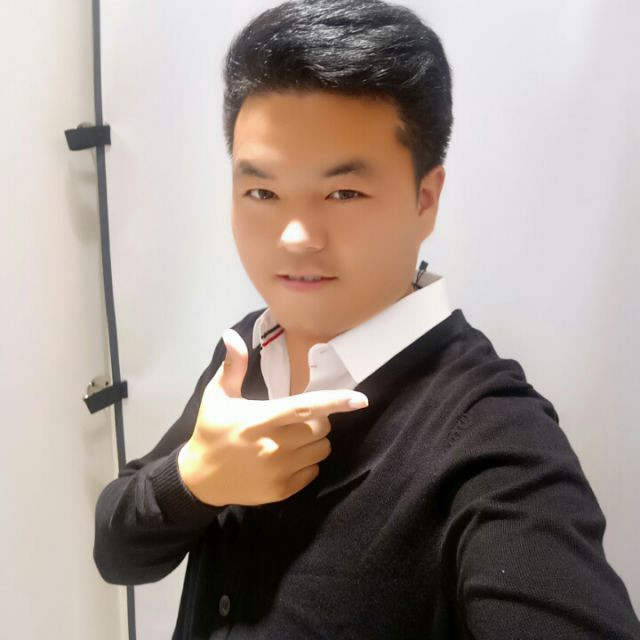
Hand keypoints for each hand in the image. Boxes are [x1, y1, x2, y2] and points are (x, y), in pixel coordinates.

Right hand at [178, 328, 368, 506]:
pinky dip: (307, 463)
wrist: (198, 479)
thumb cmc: (212, 431)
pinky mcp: (282, 491)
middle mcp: (273, 447)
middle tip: (299, 419)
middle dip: (319, 420)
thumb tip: (231, 334)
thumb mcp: (217, 396)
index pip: (305, 408)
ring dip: (315, 442)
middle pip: (321, 429)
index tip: (360, 399)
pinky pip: (313, 472)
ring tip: (292, 438)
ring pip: (322, 450)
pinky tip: (287, 459)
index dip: (335, 402)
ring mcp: (278, 471)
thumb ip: (233, 366)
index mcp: (260, 419)